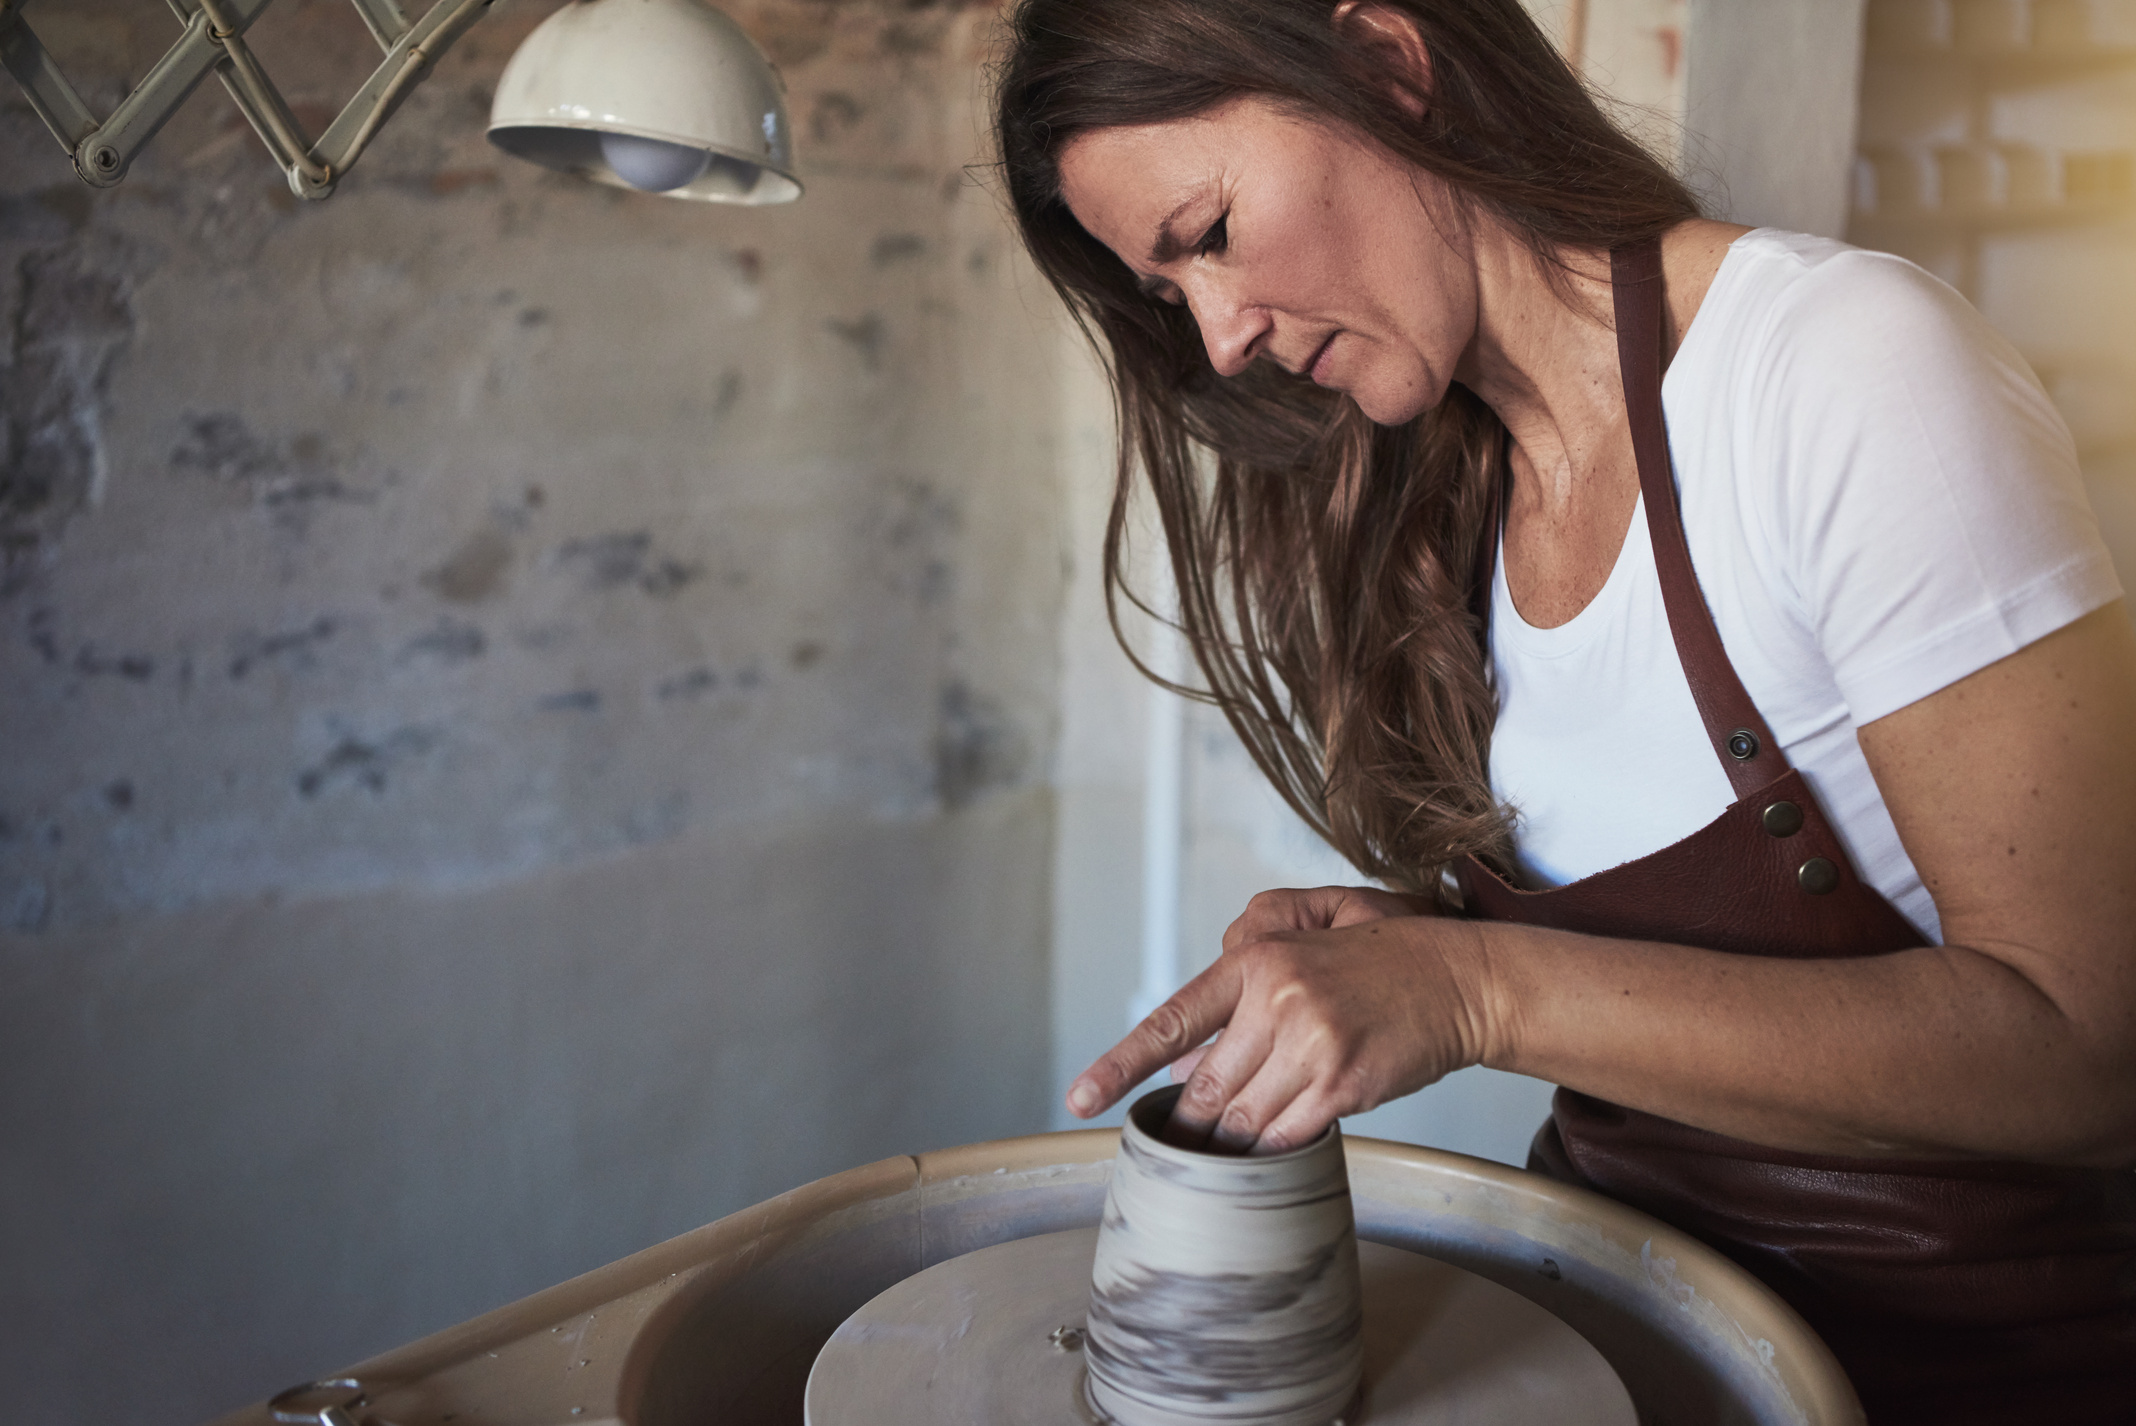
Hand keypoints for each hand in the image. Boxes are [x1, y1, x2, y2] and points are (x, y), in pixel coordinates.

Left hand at [1066, 885, 1491, 1152]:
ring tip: (1244, 1137)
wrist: (1457, 980)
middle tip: (1189, 1138)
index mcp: (1255, 960)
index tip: (1079, 1100)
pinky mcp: (1344, 1084)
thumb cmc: (1376, 962)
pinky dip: (1278, 1146)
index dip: (1118, 1066)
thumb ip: (1235, 990)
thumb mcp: (1301, 940)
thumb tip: (1185, 1067)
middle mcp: (1277, 999)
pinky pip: (1287, 1136)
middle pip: (1207, 1089)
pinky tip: (1286, 1134)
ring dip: (1236, 1141)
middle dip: (1195, 1123)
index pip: (1171, 1021)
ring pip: (1244, 1121)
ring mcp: (1312, 1044)